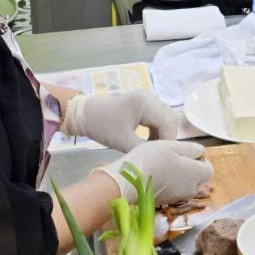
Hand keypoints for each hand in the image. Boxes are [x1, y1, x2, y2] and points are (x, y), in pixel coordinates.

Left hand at [61, 92, 180, 152]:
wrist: (85, 114)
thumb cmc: (102, 126)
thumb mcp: (123, 142)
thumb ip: (145, 149)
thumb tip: (160, 157)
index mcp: (145, 103)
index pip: (168, 123)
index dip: (169, 140)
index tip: (165, 156)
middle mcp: (150, 96)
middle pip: (170, 118)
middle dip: (167, 137)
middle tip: (162, 154)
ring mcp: (148, 97)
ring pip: (165, 117)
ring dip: (163, 133)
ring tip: (155, 148)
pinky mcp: (144, 102)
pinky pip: (158, 116)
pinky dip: (157, 129)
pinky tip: (150, 140)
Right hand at [97, 141, 212, 203]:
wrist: (127, 182)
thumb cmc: (150, 160)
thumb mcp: (172, 146)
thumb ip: (191, 149)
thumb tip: (201, 152)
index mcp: (195, 174)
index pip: (209, 169)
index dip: (200, 159)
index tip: (187, 153)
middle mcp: (190, 189)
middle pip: (199, 178)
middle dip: (191, 168)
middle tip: (175, 158)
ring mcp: (178, 197)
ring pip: (186, 185)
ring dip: (180, 176)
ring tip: (165, 165)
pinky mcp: (166, 201)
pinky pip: (175, 191)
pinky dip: (170, 183)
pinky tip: (158, 175)